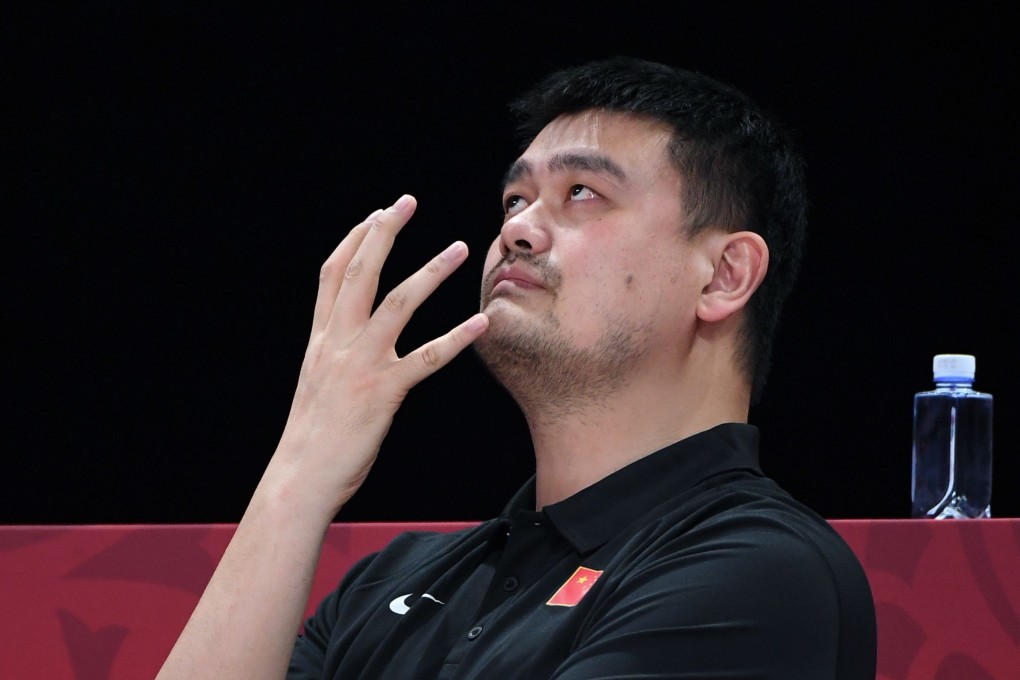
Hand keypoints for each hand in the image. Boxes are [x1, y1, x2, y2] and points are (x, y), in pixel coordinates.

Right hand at [267, 195, 487, 516]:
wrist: (301, 476)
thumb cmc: (312, 436)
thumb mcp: (316, 381)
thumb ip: (334, 353)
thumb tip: (350, 335)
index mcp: (321, 338)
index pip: (333, 274)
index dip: (355, 239)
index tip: (376, 214)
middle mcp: (337, 342)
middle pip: (360, 273)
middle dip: (383, 233)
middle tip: (407, 202)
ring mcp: (360, 364)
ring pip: (398, 303)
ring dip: (431, 271)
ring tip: (460, 248)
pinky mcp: (383, 392)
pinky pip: (427, 358)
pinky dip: (457, 338)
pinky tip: (482, 321)